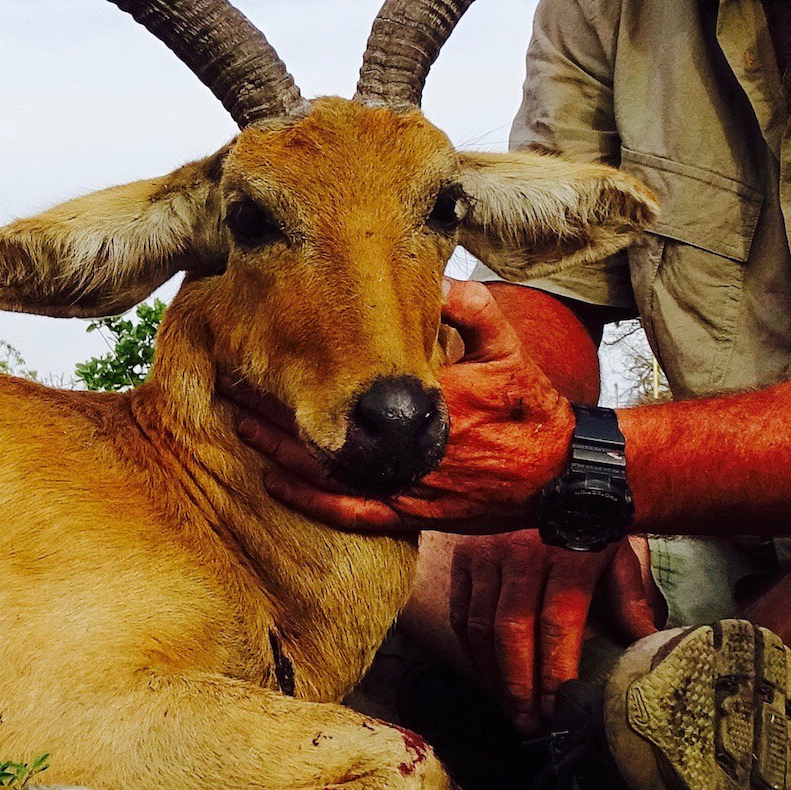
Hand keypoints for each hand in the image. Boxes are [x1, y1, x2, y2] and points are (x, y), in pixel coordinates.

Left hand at [259, 279, 577, 534]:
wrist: (559, 474)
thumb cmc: (529, 405)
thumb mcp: (507, 344)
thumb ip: (470, 307)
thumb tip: (429, 275)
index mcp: (432, 399)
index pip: (352, 376)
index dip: (304, 359)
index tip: (264, 339)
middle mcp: (413, 446)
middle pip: (327, 425)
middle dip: (276, 404)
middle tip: (231, 381)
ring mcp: (410, 485)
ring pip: (330, 470)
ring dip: (281, 447)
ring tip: (239, 422)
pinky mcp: (414, 514)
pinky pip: (352, 513)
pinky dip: (311, 500)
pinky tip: (276, 481)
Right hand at [447, 529, 662, 731]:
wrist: (562, 469)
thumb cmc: (596, 519)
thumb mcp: (620, 556)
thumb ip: (630, 603)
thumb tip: (647, 650)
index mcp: (567, 554)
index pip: (557, 623)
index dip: (554, 670)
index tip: (558, 707)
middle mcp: (521, 551)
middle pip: (512, 631)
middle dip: (519, 684)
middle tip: (529, 723)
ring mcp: (487, 551)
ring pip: (481, 626)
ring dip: (493, 674)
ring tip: (510, 707)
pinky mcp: (465, 553)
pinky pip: (461, 611)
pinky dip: (471, 648)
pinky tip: (488, 673)